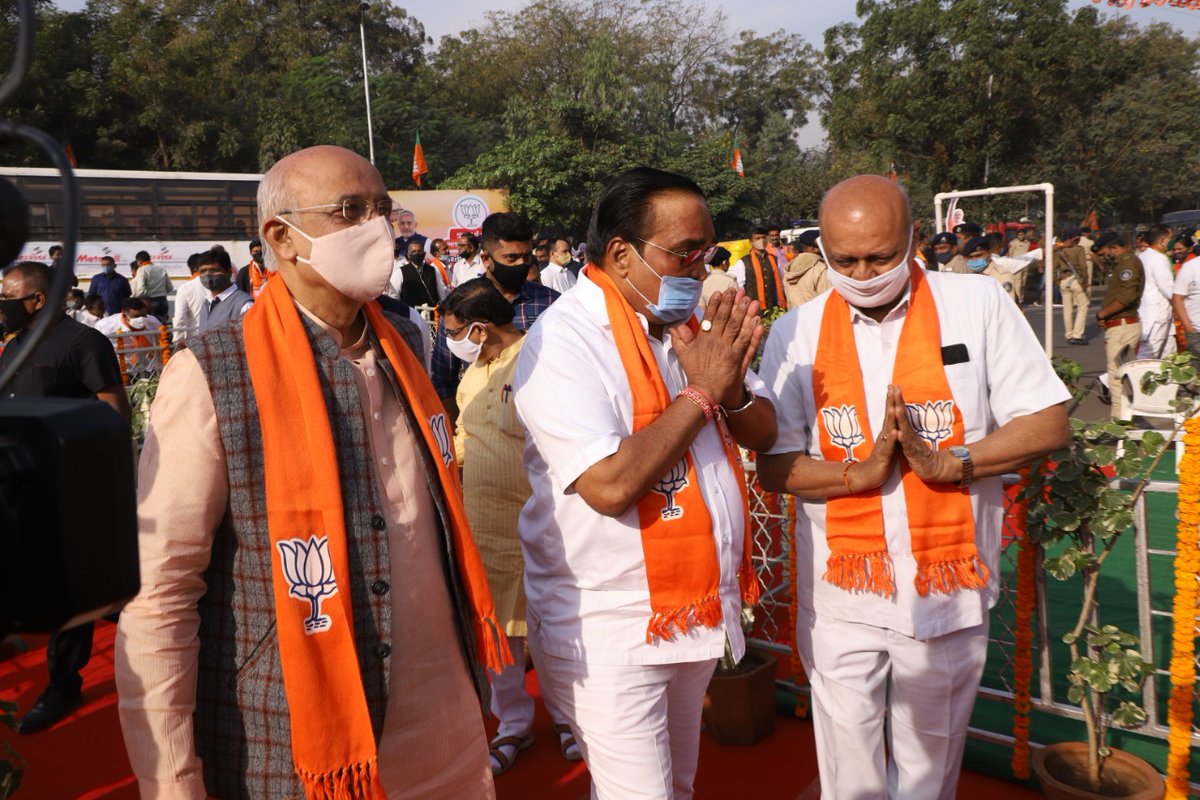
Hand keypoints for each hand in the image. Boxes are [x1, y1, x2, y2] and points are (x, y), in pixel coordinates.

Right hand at [671, 289, 761, 405]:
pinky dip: (751, 330)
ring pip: (736, 327)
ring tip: (749, 300)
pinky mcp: (736, 358)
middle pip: (724, 318)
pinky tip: (757, 320)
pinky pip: (745, 341)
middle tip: (736, 290)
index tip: (719, 292)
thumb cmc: (695, 372)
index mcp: (702, 339)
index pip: (709, 318)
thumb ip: (679, 339)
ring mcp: (726, 349)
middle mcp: (715, 341)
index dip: (715, 304)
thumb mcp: (683, 355)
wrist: (704, 390)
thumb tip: (674, 326)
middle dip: (730, 303)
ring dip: (743, 312)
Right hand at [848, 388, 899, 490]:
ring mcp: (883, 445)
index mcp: (886, 432)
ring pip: (888, 430)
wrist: (868, 475)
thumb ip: (891, 431)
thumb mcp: (888, 443)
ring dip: (891, 418)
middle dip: (891, 401)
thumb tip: (895, 420)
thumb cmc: (880, 460)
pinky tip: (895, 432)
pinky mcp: (884, 456)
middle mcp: (884, 435)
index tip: (894, 385)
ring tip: (894, 407)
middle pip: (888, 416)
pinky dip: (892, 439)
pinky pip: (889, 447)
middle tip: (893, 387)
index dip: (892, 399)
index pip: (890, 413)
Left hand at [890, 385, 954, 482]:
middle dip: (898, 401)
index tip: (892, 385)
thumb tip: (902, 414)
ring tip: (895, 407)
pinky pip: (907, 446)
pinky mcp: (913, 454)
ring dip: (900, 418)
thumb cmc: (918, 453)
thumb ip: (906, 427)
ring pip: (905, 428)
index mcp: (907, 429)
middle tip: (895, 388)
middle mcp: (910, 433)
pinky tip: (899, 433)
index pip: (900, 411)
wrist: (932, 468)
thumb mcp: (910, 438)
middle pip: (903, 415)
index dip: (896, 399)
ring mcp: (912, 442)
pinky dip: (903, 439)